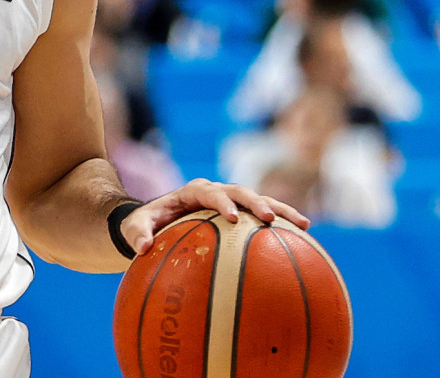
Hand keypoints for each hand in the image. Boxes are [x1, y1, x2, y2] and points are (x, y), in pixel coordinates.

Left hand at [119, 178, 310, 255]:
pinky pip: (263, 218)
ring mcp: (230, 202)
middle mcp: (215, 192)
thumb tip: (142, 247)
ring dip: (280, 210)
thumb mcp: (135, 226)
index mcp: (192, 192)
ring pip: (259, 201)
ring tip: (304, 225)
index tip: (232, 218)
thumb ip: (136, 233)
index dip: (222, 202)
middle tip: (268, 218)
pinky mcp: (241, 215)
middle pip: (240, 191)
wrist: (157, 220)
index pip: (210, 193)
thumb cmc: (146, 223)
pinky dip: (282, 225)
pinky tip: (305, 240)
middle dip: (256, 202)